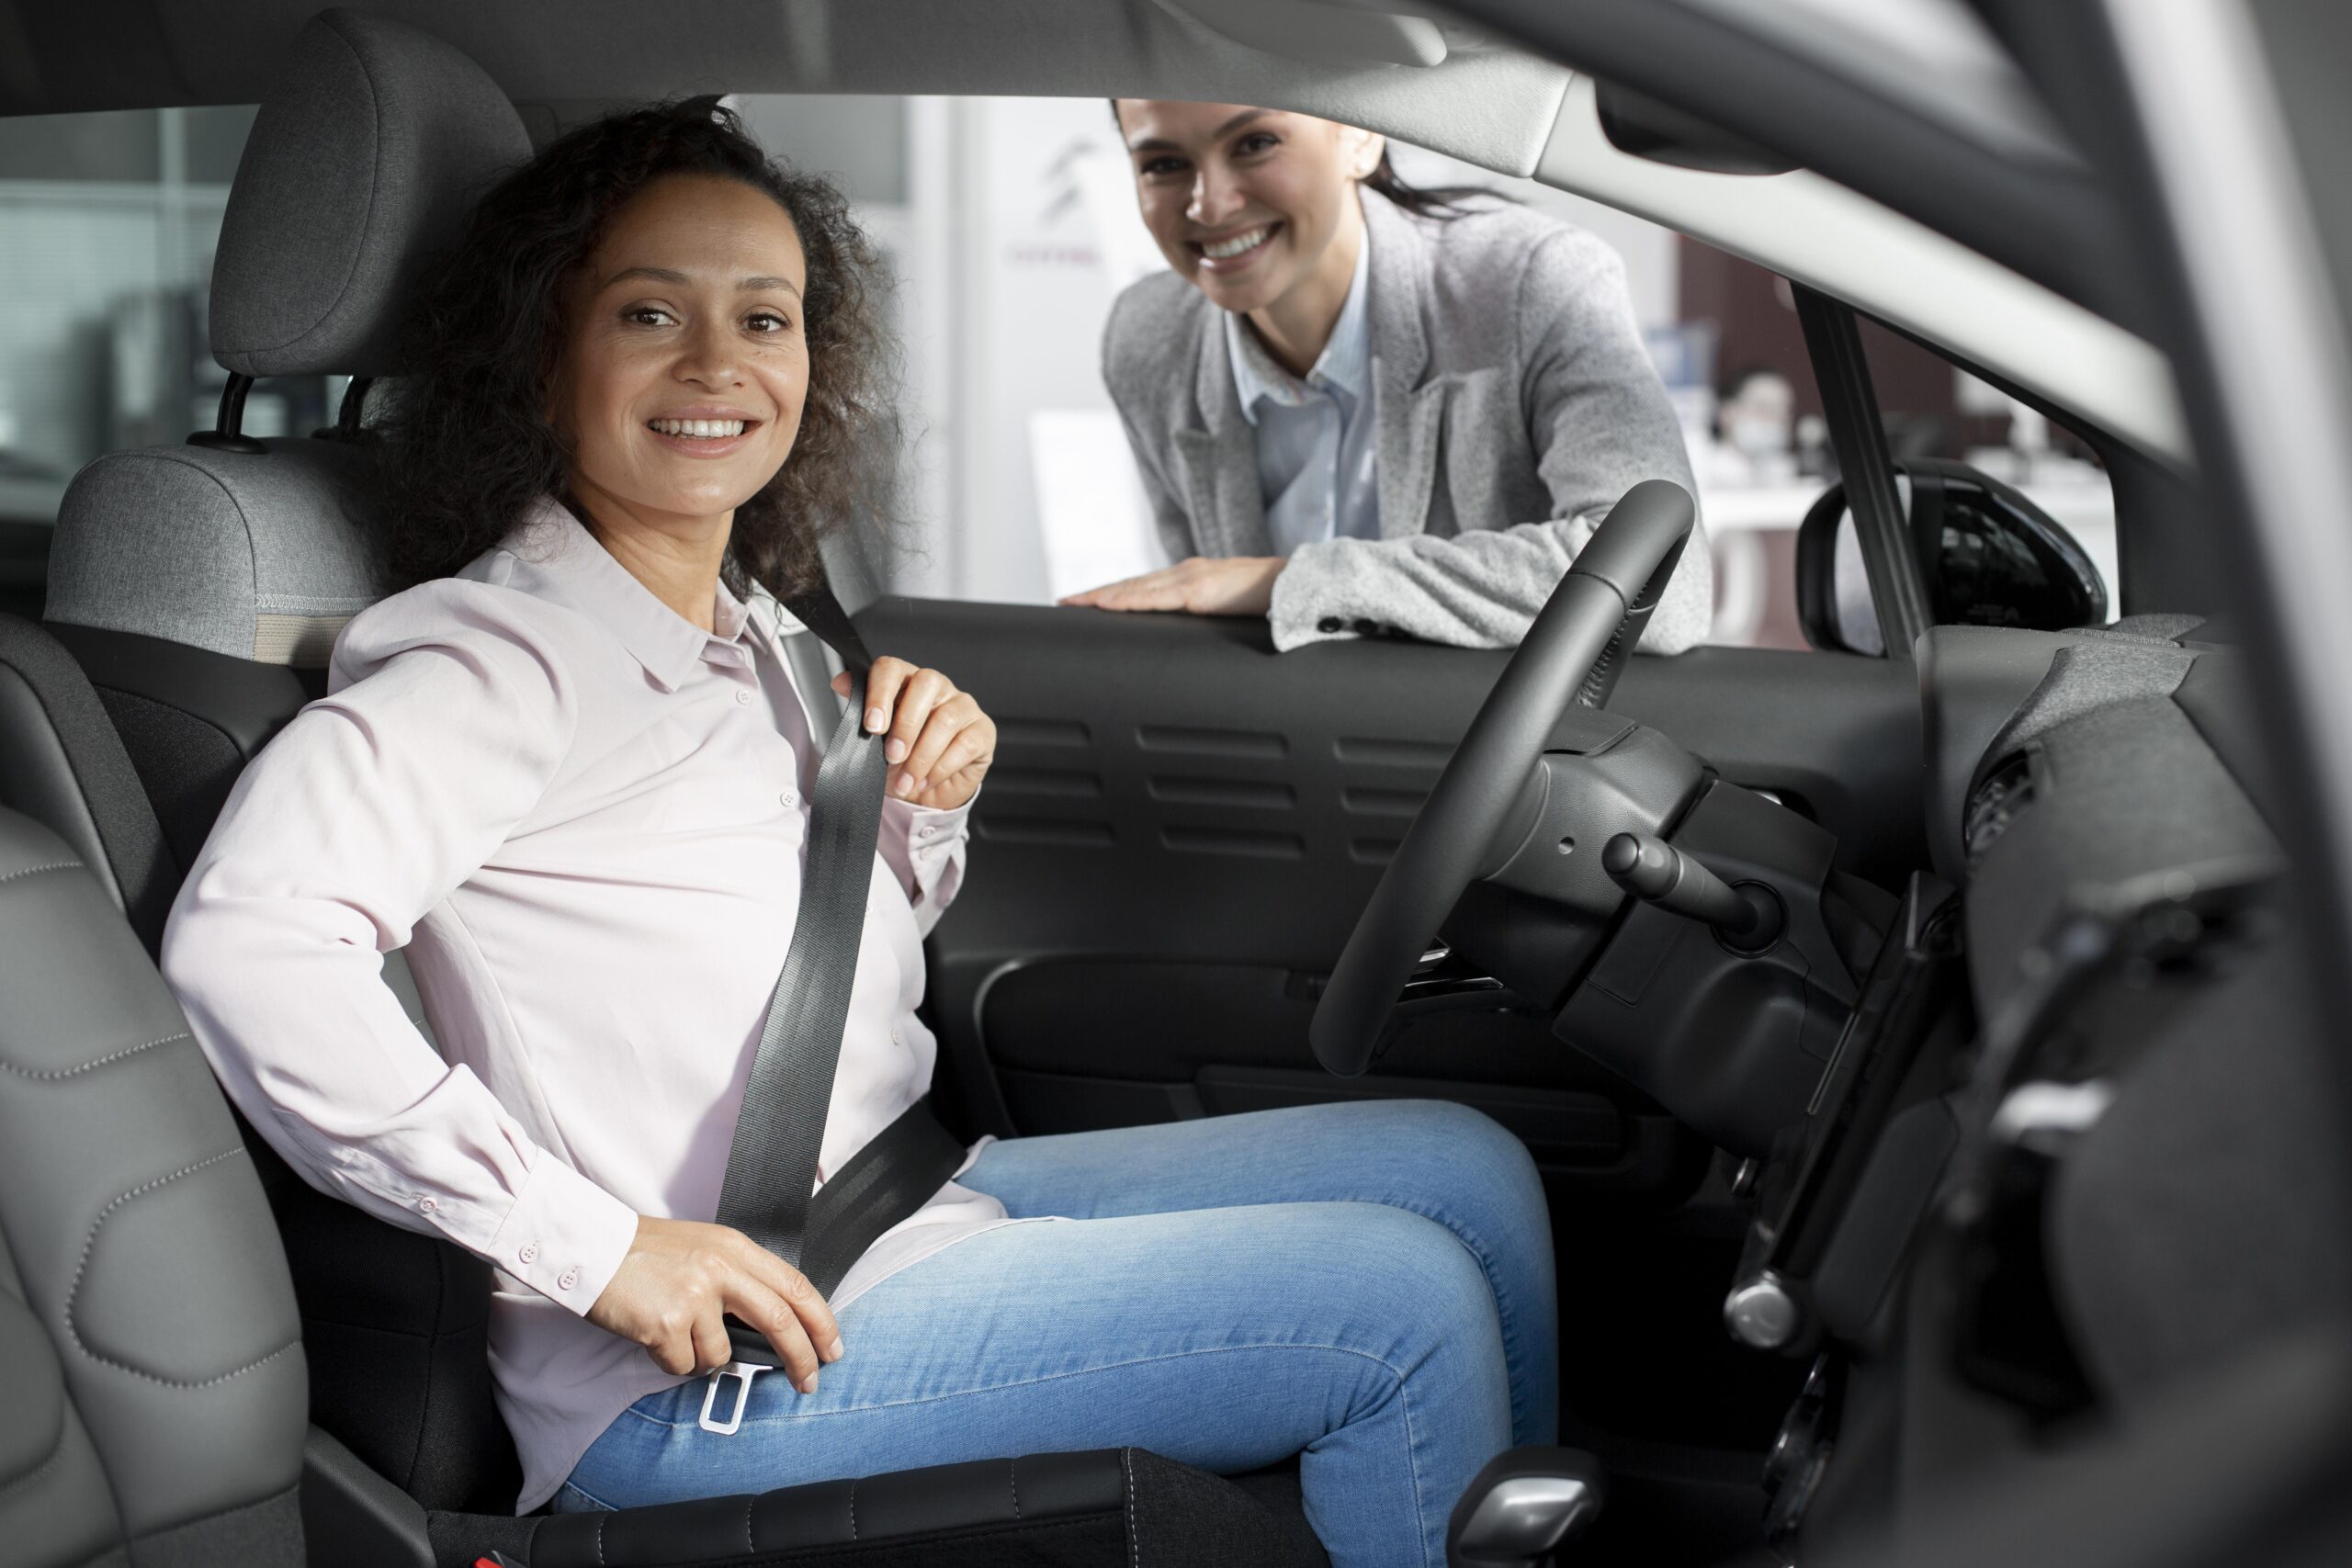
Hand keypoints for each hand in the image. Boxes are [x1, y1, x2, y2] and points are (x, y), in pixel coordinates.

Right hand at [588, 1215, 841, 1389]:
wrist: (591, 1246)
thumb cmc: (642, 1251)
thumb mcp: (702, 1248)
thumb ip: (736, 1277)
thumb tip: (767, 1322)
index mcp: (735, 1248)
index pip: (795, 1285)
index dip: (820, 1319)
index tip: (832, 1346)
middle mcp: (722, 1268)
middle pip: (781, 1321)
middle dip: (802, 1358)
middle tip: (810, 1382)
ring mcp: (696, 1296)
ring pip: (721, 1354)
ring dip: (700, 1357)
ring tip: (672, 1330)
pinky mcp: (669, 1323)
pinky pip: (683, 1365)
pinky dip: (669, 1361)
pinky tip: (651, 1335)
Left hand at [830, 657, 994, 808]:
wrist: (927, 793)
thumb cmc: (902, 759)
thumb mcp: (876, 740)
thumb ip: (861, 710)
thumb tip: (840, 681)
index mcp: (907, 682)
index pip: (892, 668)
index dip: (880, 693)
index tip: (872, 726)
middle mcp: (938, 687)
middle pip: (925, 684)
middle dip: (905, 725)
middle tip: (891, 756)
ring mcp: (964, 706)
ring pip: (945, 719)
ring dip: (921, 756)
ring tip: (906, 780)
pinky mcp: (983, 731)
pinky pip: (964, 744)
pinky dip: (940, 768)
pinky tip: (925, 781)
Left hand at [1059, 556, 1284, 616]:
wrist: (1296, 585)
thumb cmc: (1268, 601)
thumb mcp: (1229, 611)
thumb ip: (1207, 618)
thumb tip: (1190, 642)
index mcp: (1191, 579)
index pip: (1142, 586)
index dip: (1113, 594)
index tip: (1086, 603)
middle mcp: (1185, 573)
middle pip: (1129, 585)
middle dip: (1095, 595)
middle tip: (1064, 603)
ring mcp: (1189, 578)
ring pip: (1134, 588)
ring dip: (1101, 596)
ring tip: (1074, 604)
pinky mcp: (1197, 588)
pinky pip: (1154, 596)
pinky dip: (1126, 599)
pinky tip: (1106, 605)